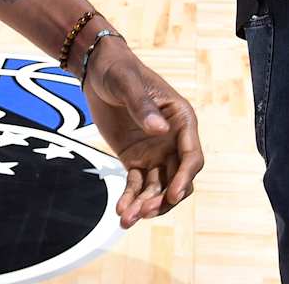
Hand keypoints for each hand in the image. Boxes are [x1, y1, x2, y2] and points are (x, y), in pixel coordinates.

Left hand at [79, 36, 202, 227]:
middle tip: (144, 212)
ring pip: (157, 187)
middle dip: (163, 199)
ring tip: (127, 218)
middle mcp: (173, 140)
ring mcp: (155, 152)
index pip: (191, 156)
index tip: (172, 195)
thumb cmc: (118, 69)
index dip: (184, 178)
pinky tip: (121, 211)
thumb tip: (160, 130)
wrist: (97, 70)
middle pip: (177, 179)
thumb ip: (142, 106)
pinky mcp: (136, 159)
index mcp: (181, 119)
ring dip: (146, 205)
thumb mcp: (128, 83)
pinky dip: (130, 198)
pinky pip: (137, 184)